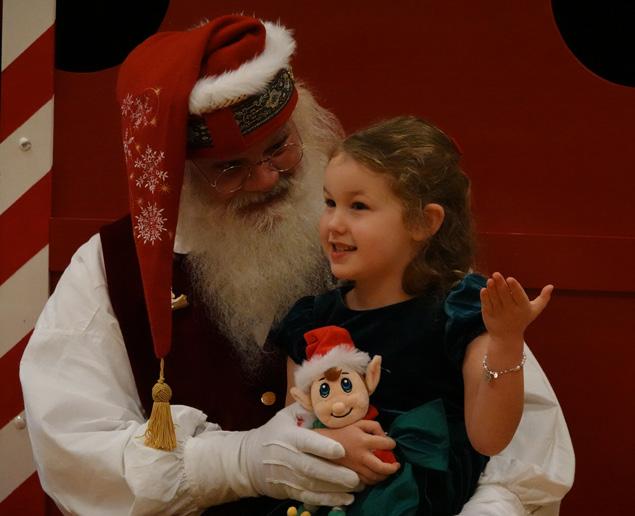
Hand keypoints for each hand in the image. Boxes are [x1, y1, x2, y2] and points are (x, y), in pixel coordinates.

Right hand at [243, 403, 358, 505]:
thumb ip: (307, 410)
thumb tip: (329, 403)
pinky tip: (345, 500)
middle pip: (312, 468)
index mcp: (289, 437)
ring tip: (356, 487)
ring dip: (336, 488)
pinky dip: (328, 500)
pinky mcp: (291, 491)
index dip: (323, 447)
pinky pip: (311, 497)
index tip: (341, 449)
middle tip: (355, 477)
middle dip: (334, 474)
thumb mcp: (286, 416)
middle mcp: (288, 458)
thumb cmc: (274, 433)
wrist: (250, 460)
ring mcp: (289, 477)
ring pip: (313, 485)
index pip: (306, 442)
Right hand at [316, 419, 399, 484]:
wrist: (324, 443)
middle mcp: (361, 456)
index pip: (385, 444)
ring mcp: (356, 467)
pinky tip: (376, 474)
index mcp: (364, 441)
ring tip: (388, 470)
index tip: (392, 444)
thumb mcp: (359, 423)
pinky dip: (374, 480)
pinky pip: (366, 482)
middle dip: (392, 468)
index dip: (392, 444)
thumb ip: (374, 426)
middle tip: (397, 465)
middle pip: (382, 467)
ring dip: (384, 475)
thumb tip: (384, 437)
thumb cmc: (343, 431)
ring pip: (375, 477)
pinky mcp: (351, 473)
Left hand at [480, 272, 552, 343]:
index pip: (519, 296)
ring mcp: (499, 313)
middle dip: (500, 284)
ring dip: (492, 288)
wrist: (507, 337)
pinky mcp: (489, 316)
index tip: (510, 278)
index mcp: (523, 308)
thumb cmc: (523, 319)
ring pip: (495, 299)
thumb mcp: (534, 310)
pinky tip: (485, 289)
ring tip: (490, 280)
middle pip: (505, 295)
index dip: (514, 287)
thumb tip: (551, 286)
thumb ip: (543, 298)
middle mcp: (511, 311)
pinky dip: (485, 297)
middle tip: (496, 274)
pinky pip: (487, 304)